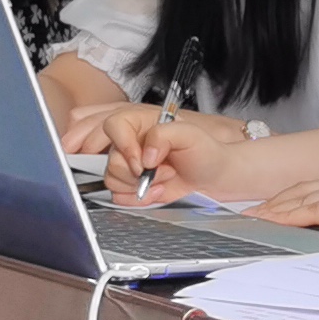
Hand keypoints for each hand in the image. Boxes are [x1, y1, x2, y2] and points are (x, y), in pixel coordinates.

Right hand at [94, 104, 258, 183]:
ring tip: (162, 177)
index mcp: (139, 121)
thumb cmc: (205, 151)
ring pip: (110, 177)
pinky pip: (117, 195)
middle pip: (104, 155)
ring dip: (138, 184)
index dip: (123, 146)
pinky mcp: (129, 185)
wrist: (213, 178)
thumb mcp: (191, 135)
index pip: (112, 126)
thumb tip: (145, 155)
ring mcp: (127, 164)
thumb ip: (164, 135)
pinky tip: (157, 191)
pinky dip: (137, 198)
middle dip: (128, 169)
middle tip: (151, 170)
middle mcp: (129, 141)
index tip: (141, 163)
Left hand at [249, 171, 318, 231]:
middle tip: (253, 212)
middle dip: (276, 201)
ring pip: (299, 199)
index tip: (278, 203)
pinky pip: (310, 211)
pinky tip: (272, 221)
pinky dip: (288, 215)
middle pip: (301, 190)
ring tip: (253, 218)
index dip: (295, 195)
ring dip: (274, 208)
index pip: (318, 188)